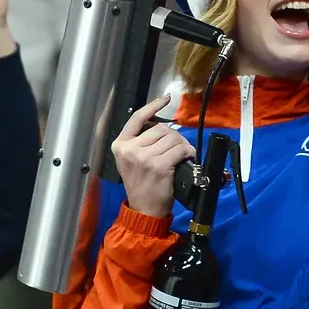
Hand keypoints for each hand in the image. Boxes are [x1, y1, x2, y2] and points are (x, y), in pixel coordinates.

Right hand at [111, 95, 196, 216]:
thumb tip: (162, 127)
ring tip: (183, 154)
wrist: (143, 209)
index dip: (153, 106)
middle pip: (160, 128)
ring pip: (172, 138)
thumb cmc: (140, 185)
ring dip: (182, 145)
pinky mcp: (159, 166)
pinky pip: (180, 150)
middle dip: (174, 135)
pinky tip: (187, 158)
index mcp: (120, 145)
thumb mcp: (130, 161)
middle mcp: (130, 149)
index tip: (166, 98)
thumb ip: (140, 142)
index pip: (137, 118)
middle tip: (178, 147)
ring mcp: (144, 158)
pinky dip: (187, 152)